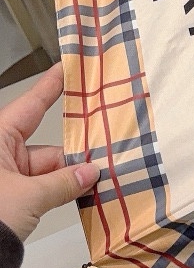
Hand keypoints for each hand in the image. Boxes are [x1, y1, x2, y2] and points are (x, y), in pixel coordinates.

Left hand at [0, 66, 98, 242]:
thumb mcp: (28, 196)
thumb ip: (63, 182)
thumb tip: (91, 172)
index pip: (30, 105)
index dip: (51, 85)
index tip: (69, 67)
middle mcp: (0, 156)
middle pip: (46, 146)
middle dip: (75, 153)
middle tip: (108, 149)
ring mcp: (5, 179)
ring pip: (47, 170)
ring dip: (71, 177)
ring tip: (101, 180)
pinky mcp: (11, 200)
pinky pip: (43, 189)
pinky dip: (62, 192)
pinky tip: (86, 194)